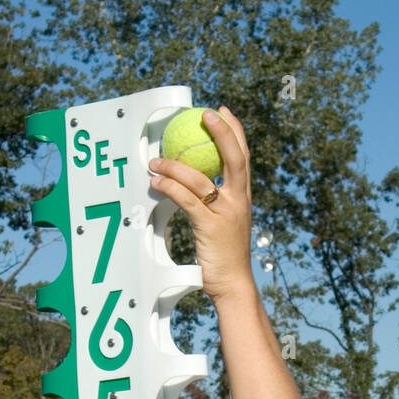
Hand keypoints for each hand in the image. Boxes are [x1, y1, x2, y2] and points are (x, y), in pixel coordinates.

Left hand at [148, 106, 254, 304]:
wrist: (234, 286)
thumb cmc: (226, 258)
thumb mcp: (226, 225)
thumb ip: (217, 204)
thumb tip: (197, 188)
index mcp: (243, 199)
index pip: (243, 158)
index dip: (235, 132)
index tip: (223, 112)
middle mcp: (239, 202)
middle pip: (234, 159)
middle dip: (222, 132)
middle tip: (205, 114)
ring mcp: (226, 214)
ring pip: (200, 179)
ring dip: (175, 166)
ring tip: (155, 161)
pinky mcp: (210, 227)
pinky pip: (186, 200)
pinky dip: (170, 188)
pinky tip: (157, 183)